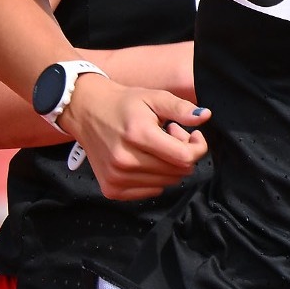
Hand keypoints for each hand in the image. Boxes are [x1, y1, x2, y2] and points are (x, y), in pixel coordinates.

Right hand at [59, 77, 208, 201]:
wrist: (85, 111)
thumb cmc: (123, 103)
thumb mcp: (153, 97)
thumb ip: (180, 108)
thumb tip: (205, 116)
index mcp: (138, 135)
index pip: (185, 157)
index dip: (197, 146)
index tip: (192, 134)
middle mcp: (126, 161)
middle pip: (178, 172)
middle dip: (182, 153)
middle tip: (168, 135)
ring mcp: (117, 178)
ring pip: (166, 183)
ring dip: (168, 165)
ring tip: (154, 146)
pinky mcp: (112, 189)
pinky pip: (150, 191)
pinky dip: (154, 178)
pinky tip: (144, 159)